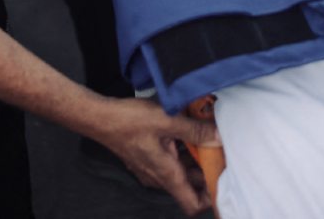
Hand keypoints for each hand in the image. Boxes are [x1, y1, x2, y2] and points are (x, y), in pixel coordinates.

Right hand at [87, 97, 218, 215]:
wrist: (100, 118)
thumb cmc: (129, 121)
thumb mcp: (167, 119)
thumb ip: (195, 130)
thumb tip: (218, 137)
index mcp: (167, 174)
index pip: (193, 204)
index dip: (211, 197)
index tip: (224, 179)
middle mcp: (159, 177)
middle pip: (191, 187)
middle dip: (207, 171)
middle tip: (221, 150)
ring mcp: (152, 170)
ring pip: (181, 173)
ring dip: (195, 159)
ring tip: (206, 137)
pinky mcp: (147, 160)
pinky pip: (171, 163)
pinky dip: (182, 152)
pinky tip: (187, 133)